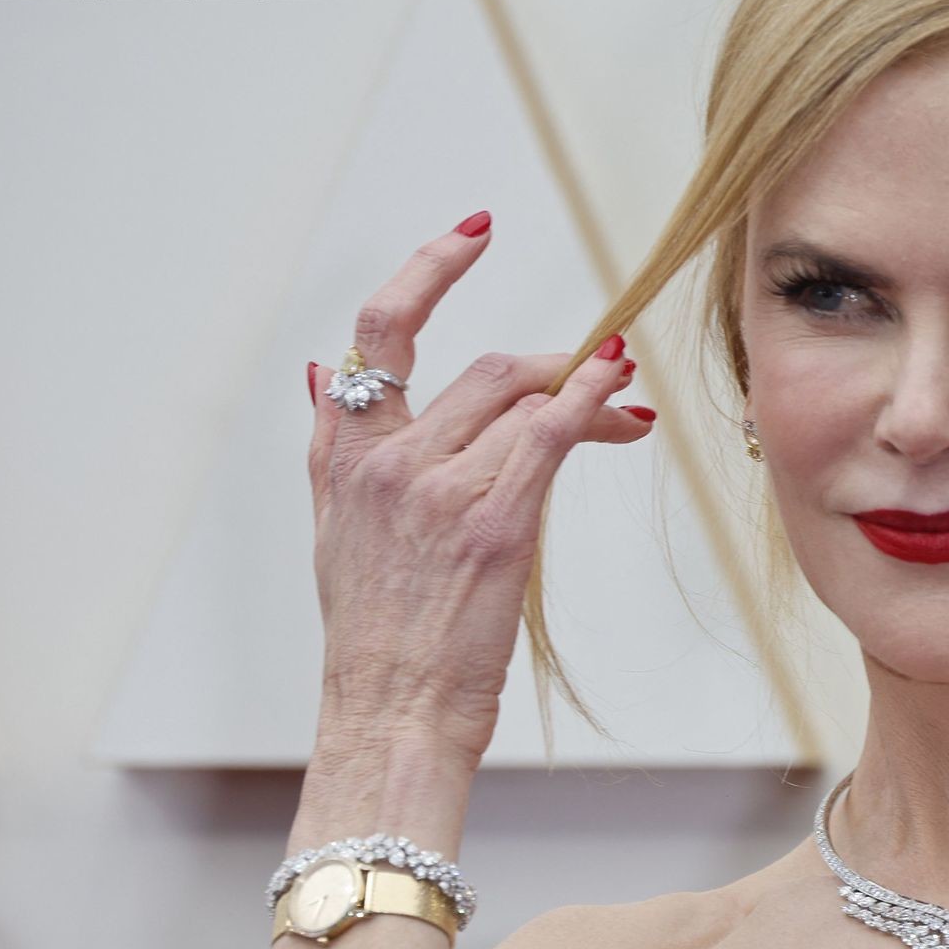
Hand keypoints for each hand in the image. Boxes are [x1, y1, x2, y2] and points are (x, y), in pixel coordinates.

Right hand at [303, 211, 651, 766]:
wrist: (390, 713)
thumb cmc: (377, 634)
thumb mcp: (332, 528)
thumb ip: (334, 445)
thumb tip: (322, 372)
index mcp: (345, 454)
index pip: (378, 331)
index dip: (428, 269)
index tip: (471, 235)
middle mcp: (385, 459)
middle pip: (489, 368)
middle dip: (557, 366)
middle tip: (602, 374)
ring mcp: (437, 488)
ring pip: (527, 398)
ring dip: (589, 392)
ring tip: (626, 400)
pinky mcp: (490, 523)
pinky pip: (550, 433)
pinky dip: (593, 402)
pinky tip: (623, 393)